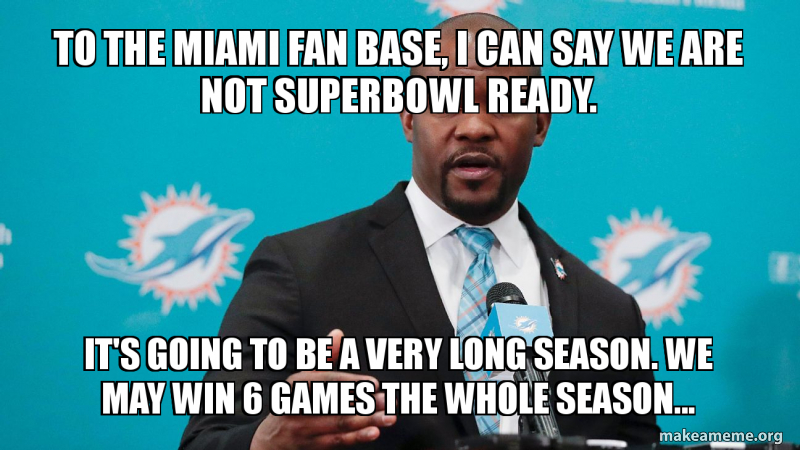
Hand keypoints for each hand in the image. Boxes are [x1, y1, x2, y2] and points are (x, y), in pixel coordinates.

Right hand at [250, 329, 395, 449]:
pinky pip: (338, 440)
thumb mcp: (304, 376)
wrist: (271, 438)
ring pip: (341, 424)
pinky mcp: (313, 445)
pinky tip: (374, 433)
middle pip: (337, 403)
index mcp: (299, 383)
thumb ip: (324, 356)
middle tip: (389, 400)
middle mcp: (299, 405)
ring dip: (367, 421)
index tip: (375, 384)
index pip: (328, 381)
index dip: (352, 383)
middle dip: (365, 403)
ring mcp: (305, 428)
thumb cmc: (294, 400)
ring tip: (390, 417)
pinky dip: (356, 437)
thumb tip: (338, 332)